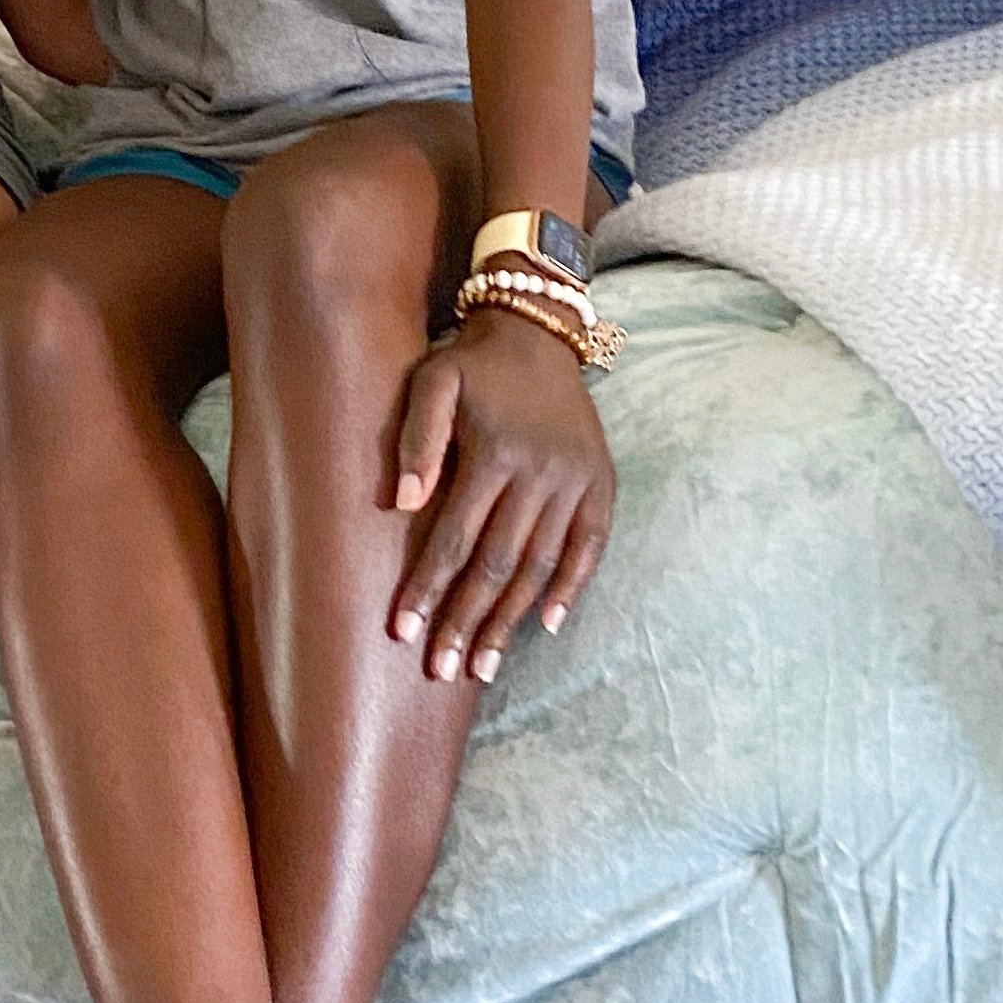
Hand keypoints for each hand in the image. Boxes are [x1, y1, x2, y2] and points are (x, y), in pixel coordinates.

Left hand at [385, 309, 613, 686]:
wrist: (540, 332)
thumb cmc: (473, 363)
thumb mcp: (433, 381)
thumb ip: (416, 439)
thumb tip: (401, 504)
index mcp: (496, 453)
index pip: (454, 538)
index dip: (428, 587)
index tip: (402, 631)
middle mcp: (541, 474)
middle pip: (498, 564)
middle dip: (466, 621)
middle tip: (441, 669)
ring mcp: (576, 483)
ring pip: (540, 566)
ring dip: (511, 620)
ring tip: (483, 665)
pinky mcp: (601, 486)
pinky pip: (589, 549)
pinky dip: (570, 589)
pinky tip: (545, 626)